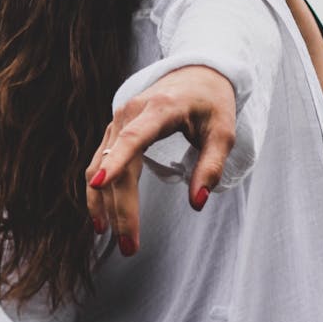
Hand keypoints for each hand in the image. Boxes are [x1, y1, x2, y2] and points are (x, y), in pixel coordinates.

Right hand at [84, 65, 236, 256]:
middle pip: (116, 165)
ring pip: (100, 166)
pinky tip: (102, 217)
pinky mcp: (114, 130)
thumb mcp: (223, 132)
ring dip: (103, 204)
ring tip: (112, 238)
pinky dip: (99, 191)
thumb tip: (198, 203)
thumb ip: (211, 166)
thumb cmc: (212, 103)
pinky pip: (99, 162)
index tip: (100, 183)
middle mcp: (130, 113)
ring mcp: (118, 120)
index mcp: (159, 109)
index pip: (133, 139)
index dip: (116, 161)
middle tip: (129, 247)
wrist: (196, 73)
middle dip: (119, 208)